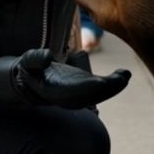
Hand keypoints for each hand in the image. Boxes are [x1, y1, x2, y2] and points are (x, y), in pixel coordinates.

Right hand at [0, 48, 130, 109]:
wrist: (34, 82)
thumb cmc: (31, 70)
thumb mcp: (28, 63)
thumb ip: (35, 59)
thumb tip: (48, 56)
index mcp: (56, 91)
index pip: (74, 91)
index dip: (88, 88)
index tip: (101, 82)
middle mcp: (70, 97)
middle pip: (92, 95)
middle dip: (107, 88)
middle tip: (122, 77)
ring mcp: (79, 96)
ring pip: (100, 94)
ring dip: (114, 86)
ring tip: (125, 75)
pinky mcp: (86, 90)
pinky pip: (102, 89)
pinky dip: (114, 83)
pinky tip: (124, 75)